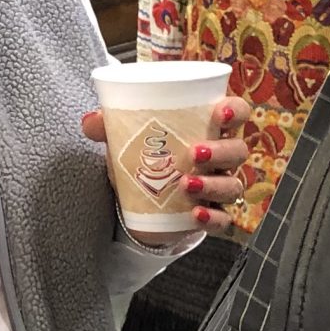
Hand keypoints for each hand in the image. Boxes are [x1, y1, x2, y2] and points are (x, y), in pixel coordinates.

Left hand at [81, 95, 257, 237]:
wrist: (137, 203)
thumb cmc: (142, 158)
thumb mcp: (125, 141)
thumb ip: (108, 126)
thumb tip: (91, 121)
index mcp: (207, 129)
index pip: (236, 113)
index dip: (235, 111)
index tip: (219, 114)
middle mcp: (219, 158)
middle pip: (238, 151)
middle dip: (222, 151)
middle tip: (194, 152)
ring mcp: (218, 187)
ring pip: (233, 186)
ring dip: (214, 184)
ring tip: (185, 184)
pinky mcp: (210, 216)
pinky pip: (223, 220)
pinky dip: (212, 218)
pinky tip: (194, 214)